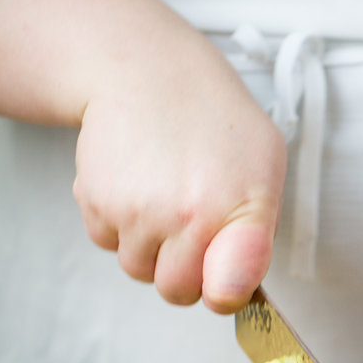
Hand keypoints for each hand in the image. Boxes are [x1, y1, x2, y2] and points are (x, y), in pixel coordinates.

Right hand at [72, 66, 286, 313]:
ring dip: (149, 245)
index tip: (223, 284)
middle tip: (192, 226)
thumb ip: (257, 235)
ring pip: (138, 269)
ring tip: (163, 194)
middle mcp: (188, 215)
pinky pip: (107, 242)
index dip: (225, 293)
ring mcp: (138, 211)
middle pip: (177, 291)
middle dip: (184, 270)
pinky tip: (135, 181)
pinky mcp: (97, 201)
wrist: (146, 69)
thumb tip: (233, 291)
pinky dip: (118, 224)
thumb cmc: (214, 122)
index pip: (231, 289)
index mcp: (241, 208)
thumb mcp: (264, 166)